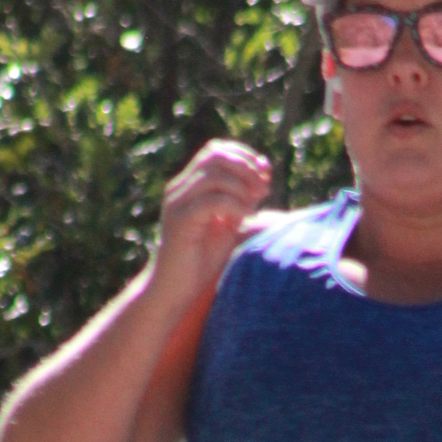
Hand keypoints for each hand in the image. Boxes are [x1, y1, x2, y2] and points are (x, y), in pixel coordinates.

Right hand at [149, 139, 271, 312]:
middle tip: (264, 189)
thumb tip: (265, 175)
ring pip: (214, 175)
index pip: (216, 151)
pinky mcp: (180, 222)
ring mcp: (177, 203)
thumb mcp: (228, 224)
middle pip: (215, 156)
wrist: (175, 290)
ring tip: (254, 207)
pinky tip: (243, 219)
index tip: (265, 174)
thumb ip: (242, 199)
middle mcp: (179, 189)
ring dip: (242, 187)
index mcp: (188, 185)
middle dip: (246, 168)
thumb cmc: (202, 260)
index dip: (244, 156)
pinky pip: (211, 201)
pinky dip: (234, 205)